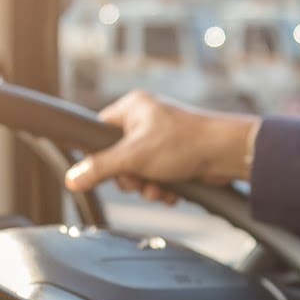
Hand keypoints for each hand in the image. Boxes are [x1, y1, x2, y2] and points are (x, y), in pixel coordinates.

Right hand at [63, 90, 259, 205]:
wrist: (227, 154)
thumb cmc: (185, 143)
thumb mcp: (134, 157)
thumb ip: (100, 168)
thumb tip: (72, 178)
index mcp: (132, 108)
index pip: (99, 133)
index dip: (101, 156)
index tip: (111, 170)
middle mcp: (145, 121)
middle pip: (118, 158)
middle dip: (131, 178)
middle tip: (141, 180)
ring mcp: (161, 139)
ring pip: (138, 172)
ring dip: (147, 186)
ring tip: (159, 188)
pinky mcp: (175, 157)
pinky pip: (156, 176)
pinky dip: (161, 188)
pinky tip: (171, 191)